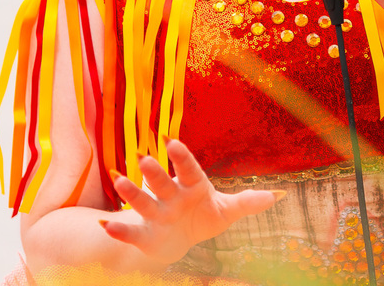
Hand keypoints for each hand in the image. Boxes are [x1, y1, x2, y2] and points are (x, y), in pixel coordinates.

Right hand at [100, 139, 281, 266]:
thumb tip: (278, 195)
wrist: (179, 241)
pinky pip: (130, 232)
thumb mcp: (226, 212)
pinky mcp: (142, 234)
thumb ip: (247, 203)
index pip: (188, 169)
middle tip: (144, 158)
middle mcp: (170, 196)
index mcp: (192, 186)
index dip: (181, 157)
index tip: (172, 142)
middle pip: (162, 182)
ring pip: (142, 202)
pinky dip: (117, 229)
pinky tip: (105, 225)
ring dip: (131, 193)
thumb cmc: (203, 217)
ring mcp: (155, 214)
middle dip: (153, 173)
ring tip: (119, 180)